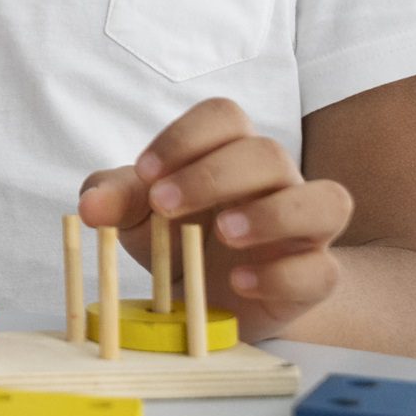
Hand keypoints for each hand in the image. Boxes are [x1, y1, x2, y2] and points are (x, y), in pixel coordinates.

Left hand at [77, 97, 354, 335]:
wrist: (212, 300)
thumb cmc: (176, 237)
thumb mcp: (135, 215)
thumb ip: (113, 198)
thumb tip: (89, 205)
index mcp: (229, 152)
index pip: (225, 116)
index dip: (185, 137)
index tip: (146, 173)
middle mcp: (276, 182)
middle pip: (269, 153)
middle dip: (213, 175)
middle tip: (164, 206)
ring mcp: (304, 229)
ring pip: (326, 200)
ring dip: (272, 213)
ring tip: (221, 233)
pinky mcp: (315, 277)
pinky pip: (322, 270)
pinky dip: (281, 274)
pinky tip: (239, 282)